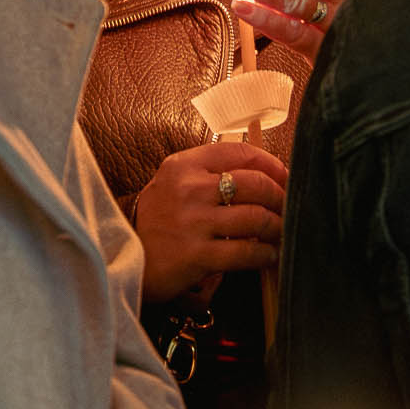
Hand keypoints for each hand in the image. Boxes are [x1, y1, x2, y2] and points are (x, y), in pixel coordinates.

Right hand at [133, 143, 286, 303]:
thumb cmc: (155, 220)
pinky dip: (265, 254)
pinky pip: (246, 252)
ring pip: (256, 218)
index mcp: (183, 165)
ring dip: (277, 227)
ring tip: (280, 233)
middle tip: (288, 208)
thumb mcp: (172, 182)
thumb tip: (261, 174)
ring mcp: (193, 222)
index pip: (240, 152)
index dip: (271, 164)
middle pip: (254, 184)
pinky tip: (268, 256)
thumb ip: (209, 172)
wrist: (121, 256)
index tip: (284, 176)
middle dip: (280, 197)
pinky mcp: (197, 255)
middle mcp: (189, 188)